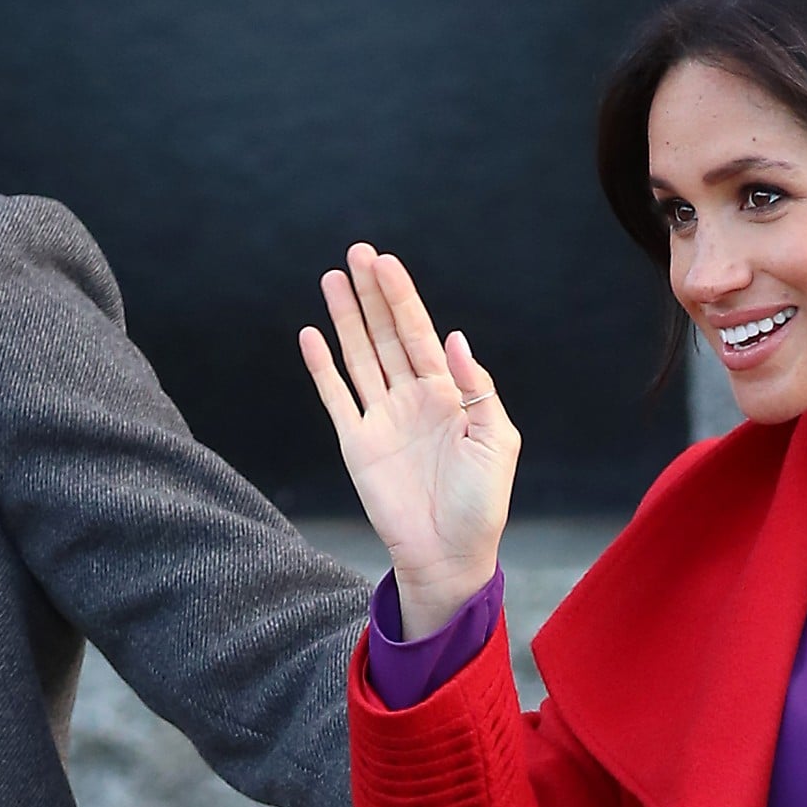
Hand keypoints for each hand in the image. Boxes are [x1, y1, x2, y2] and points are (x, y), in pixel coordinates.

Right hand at [299, 244, 518, 632]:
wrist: (449, 554)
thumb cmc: (481, 503)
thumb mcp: (495, 441)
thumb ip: (476, 388)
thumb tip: (453, 336)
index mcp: (449, 396)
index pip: (421, 335)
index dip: (403, 298)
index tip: (386, 263)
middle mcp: (413, 400)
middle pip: (388, 335)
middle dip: (372, 295)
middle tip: (357, 253)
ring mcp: (382, 418)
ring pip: (360, 356)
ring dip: (345, 319)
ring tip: (332, 278)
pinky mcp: (357, 442)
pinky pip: (336, 396)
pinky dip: (322, 366)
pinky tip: (311, 334)